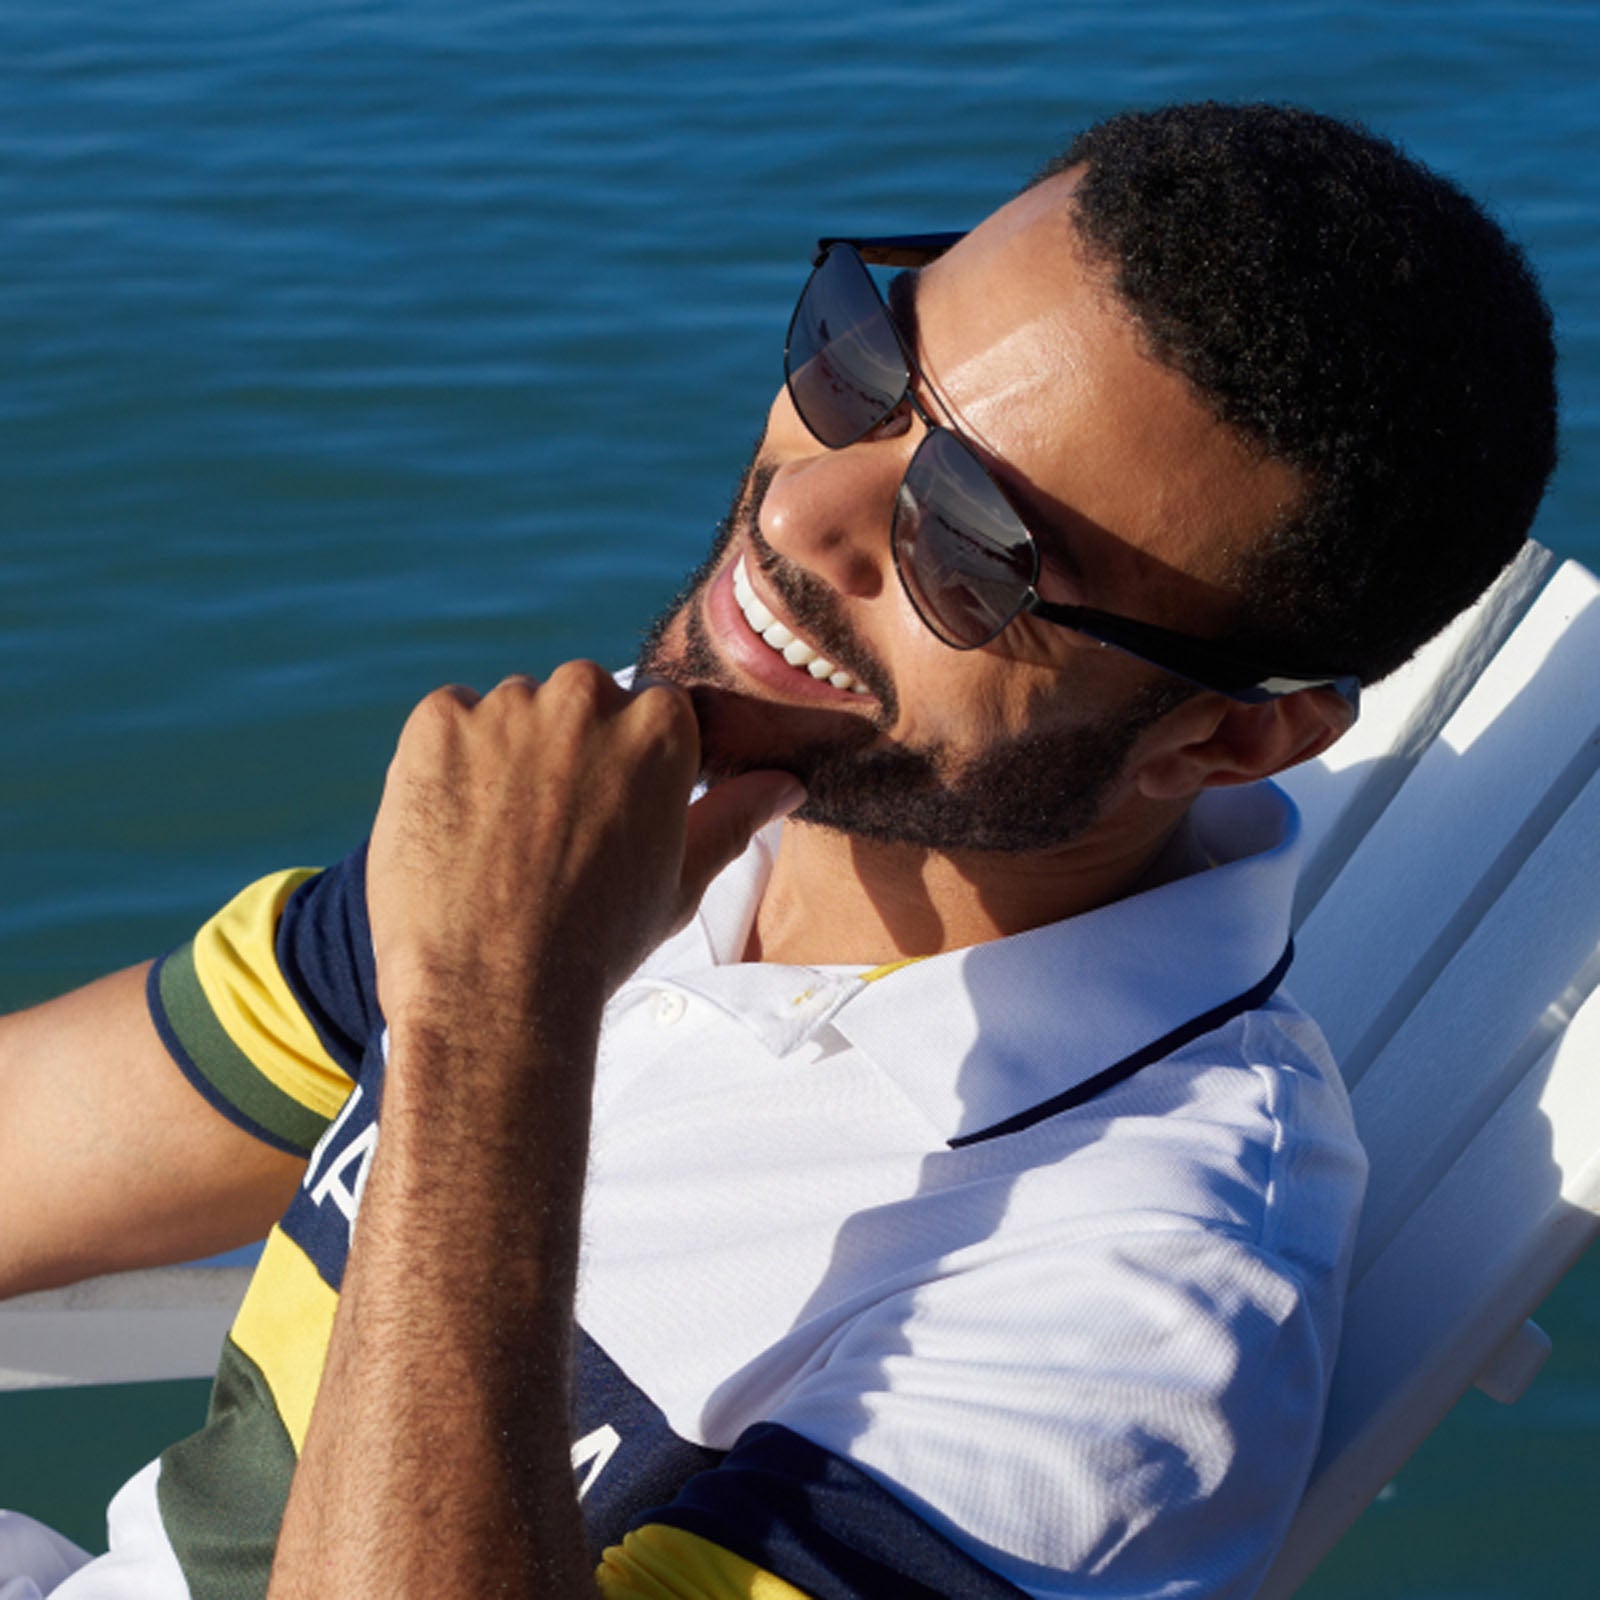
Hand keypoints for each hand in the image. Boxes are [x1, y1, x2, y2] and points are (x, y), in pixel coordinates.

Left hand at [366, 662, 802, 1033]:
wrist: (493, 988)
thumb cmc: (597, 943)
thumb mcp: (682, 882)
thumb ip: (733, 817)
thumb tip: (787, 784)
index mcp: (661, 725)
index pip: (652, 710)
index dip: (628, 765)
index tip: (609, 811)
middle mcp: (587, 696)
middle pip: (580, 701)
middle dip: (569, 750)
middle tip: (551, 832)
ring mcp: (507, 706)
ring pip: (512, 711)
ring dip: (507, 753)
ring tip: (499, 840)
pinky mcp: (438, 722)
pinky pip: (448, 721)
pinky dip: (448, 761)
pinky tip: (457, 827)